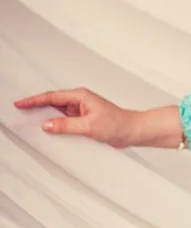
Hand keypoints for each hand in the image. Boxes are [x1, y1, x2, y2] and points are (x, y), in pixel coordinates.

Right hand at [13, 88, 133, 148]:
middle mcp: (79, 101)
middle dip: (36, 106)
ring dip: (46, 117)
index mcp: (80, 96)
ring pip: (58, 113)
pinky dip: (56, 125)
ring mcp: (81, 111)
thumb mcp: (88, 126)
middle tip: (20, 112)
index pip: (52, 97)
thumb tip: (47, 124)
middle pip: (52, 103)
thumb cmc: (118, 123)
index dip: (34, 100)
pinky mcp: (83, 120)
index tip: (21, 103)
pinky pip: (65, 121)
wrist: (132, 131)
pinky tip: (50, 132)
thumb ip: (66, 125)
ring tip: (30, 123)